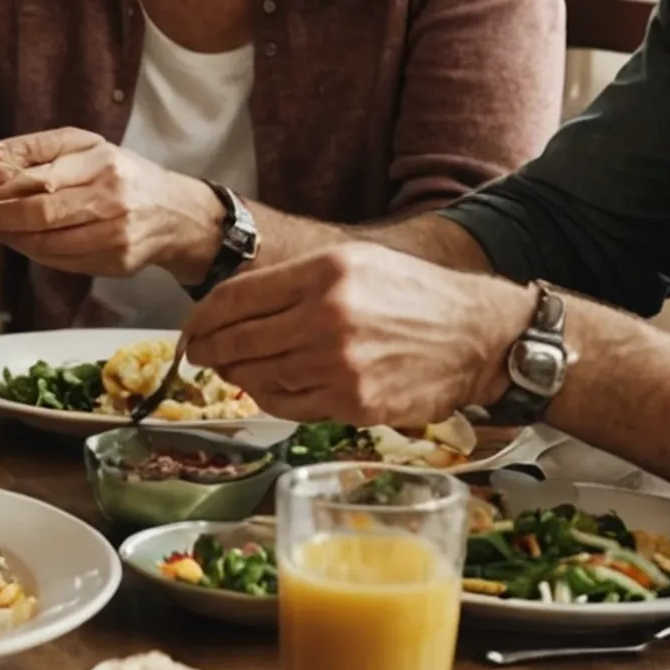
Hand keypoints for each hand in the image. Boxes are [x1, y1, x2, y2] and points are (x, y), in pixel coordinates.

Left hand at [0, 128, 221, 281]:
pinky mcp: (117, 261)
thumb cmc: (120, 174)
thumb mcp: (84, 147)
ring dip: (14, 237)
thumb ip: (33, 150)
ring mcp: (116, 232)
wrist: (177, 214)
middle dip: (2, 214)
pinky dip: (35, 252)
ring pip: (48, 241)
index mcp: (101, 159)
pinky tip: (25, 241)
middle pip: (42, 210)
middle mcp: (112, 194)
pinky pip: (62, 261)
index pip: (40, 173)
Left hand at [180, 244, 522, 425]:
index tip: (192, 330)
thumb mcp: (353, 263)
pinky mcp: (354, 403)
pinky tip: (273, 388)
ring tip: (238, 370)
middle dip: (209, 352)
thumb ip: (291, 283)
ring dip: (240, 377)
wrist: (478, 336)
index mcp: (323, 275)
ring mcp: (340, 365)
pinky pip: (289, 406)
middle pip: (237, 342)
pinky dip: (272, 399)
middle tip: (200, 356)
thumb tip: (231, 311)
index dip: (200, 320)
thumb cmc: (414, 296)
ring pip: (258, 378)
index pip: (233, 300)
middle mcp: (327, 318)